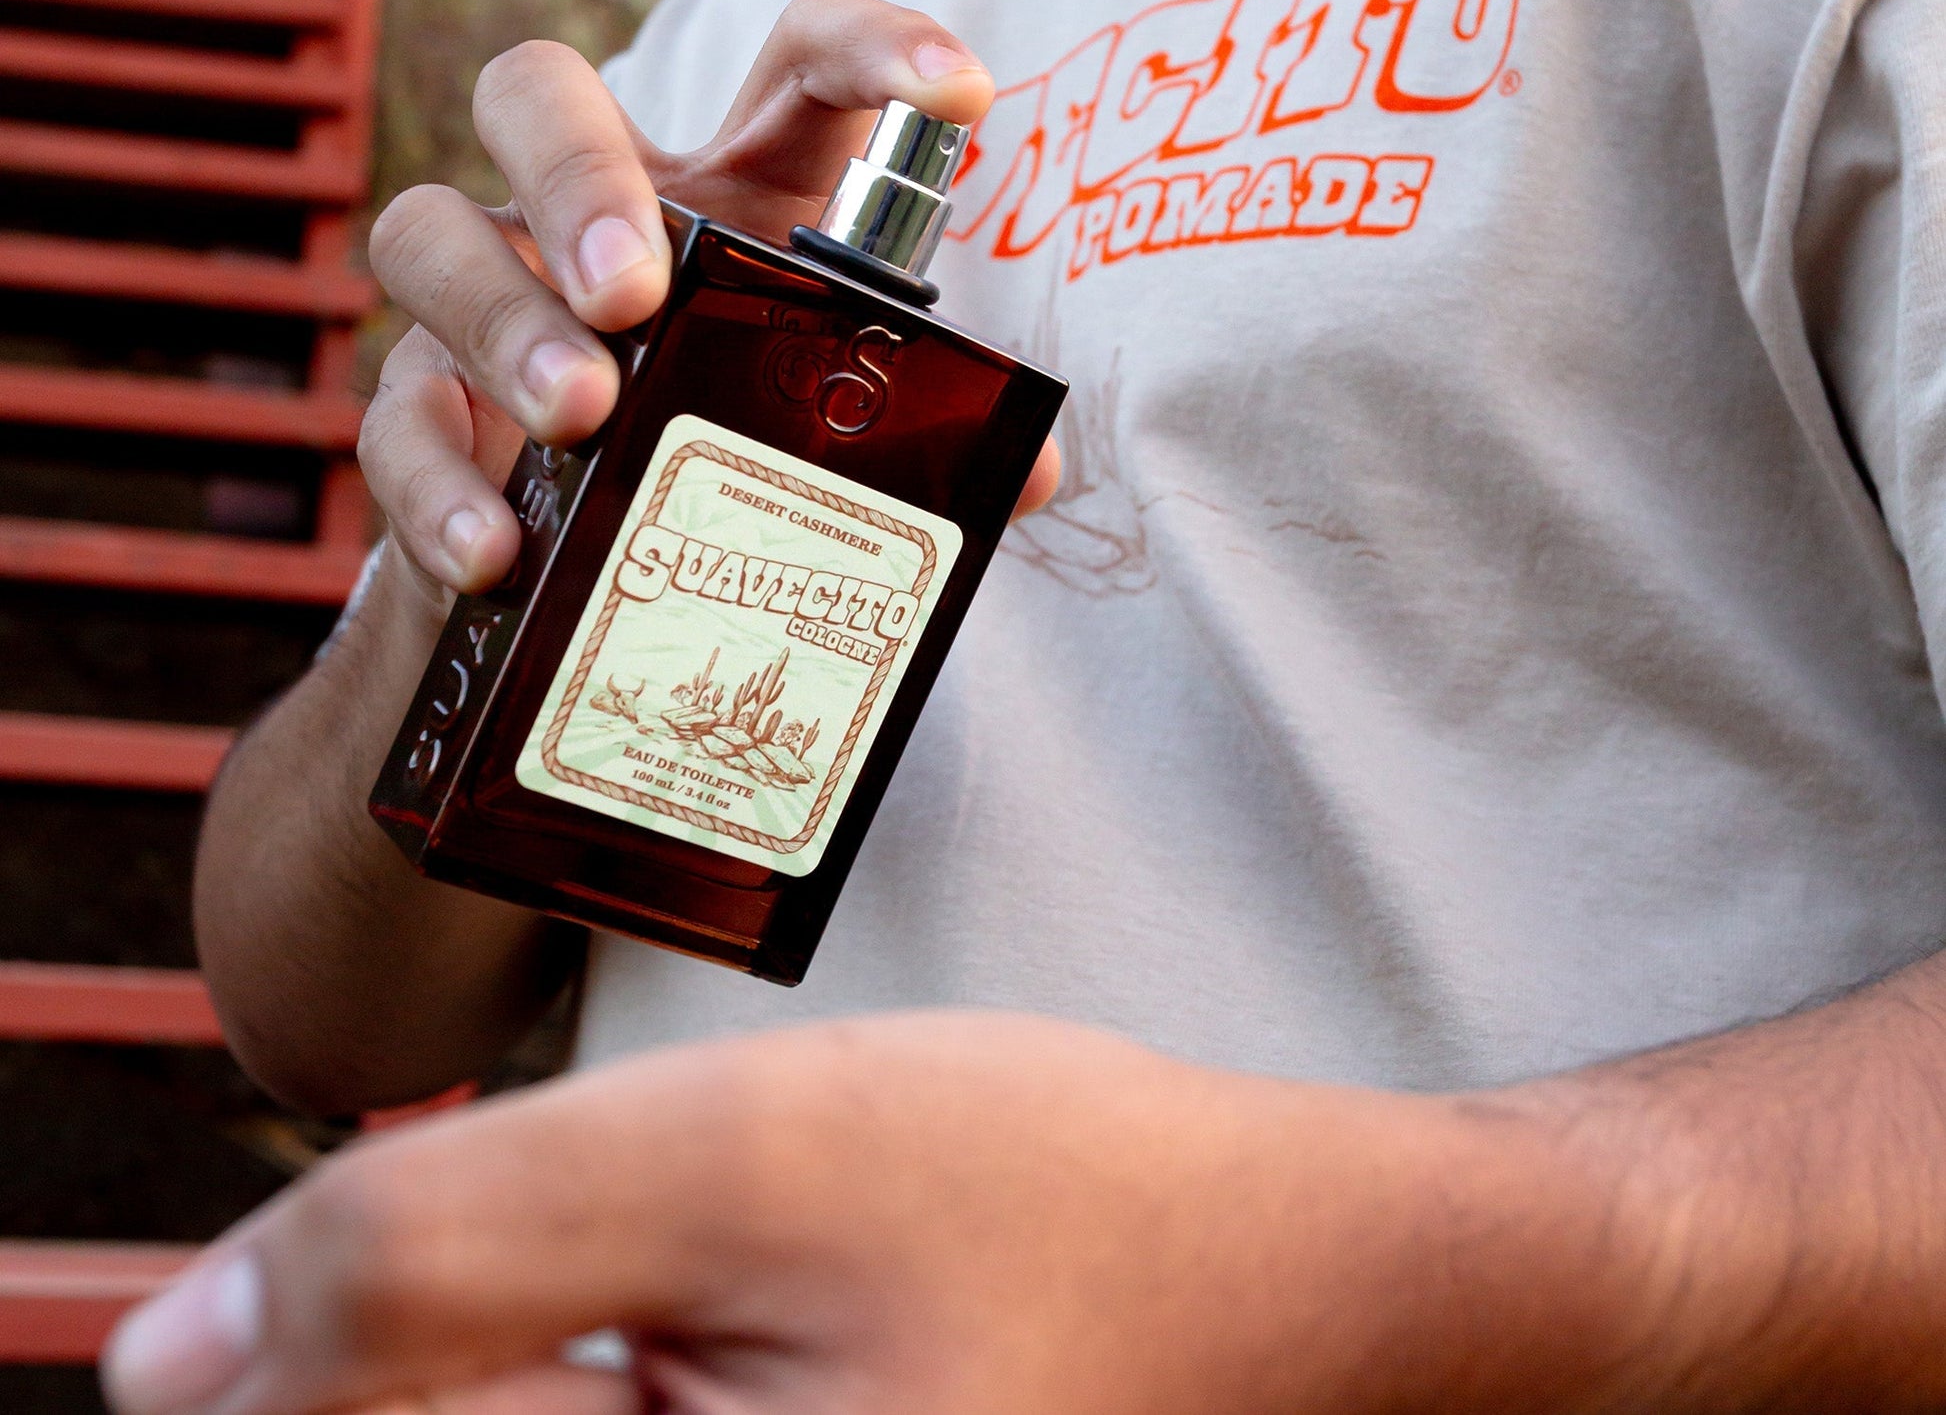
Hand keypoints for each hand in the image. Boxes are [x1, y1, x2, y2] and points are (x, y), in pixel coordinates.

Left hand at [98, 1013, 1634, 1414]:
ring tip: (711, 1292)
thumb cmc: (1050, 1196)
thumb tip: (160, 1368)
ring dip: (523, 1356)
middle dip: (456, 1343)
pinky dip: (585, 1379)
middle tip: (670, 1261)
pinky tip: (701, 1340)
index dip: (340, 1322)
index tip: (557, 1246)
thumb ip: (431, 1248)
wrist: (1277, 1268)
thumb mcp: (735, 1157)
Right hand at [360, 0, 1062, 605]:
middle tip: (637, 295)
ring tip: (578, 413)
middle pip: (539, 93)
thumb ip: (921, 443)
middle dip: (576, 173)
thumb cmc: (728, 477)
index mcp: (733, 196)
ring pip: (429, 231)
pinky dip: (442, 481)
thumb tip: (1028, 476)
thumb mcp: (832, 445)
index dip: (871, 45)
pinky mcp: (423, 419)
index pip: (792, 63)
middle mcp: (600, 222)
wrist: (585, 606)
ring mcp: (491, 308)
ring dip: (503, 319)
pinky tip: (500, 550)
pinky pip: (394, 418)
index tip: (958, 93)